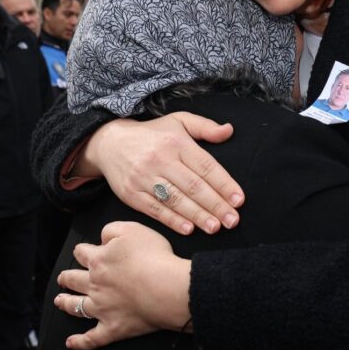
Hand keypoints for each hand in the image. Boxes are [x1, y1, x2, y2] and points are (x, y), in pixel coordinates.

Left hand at [54, 221, 191, 349]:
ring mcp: (102, 308)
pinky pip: (92, 339)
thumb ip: (111, 230)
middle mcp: (95, 284)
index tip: (82, 251)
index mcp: (99, 260)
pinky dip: (80, 342)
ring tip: (59, 301)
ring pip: (76, 307)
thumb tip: (102, 238)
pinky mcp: (113, 328)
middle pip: (73, 280)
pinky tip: (70, 343)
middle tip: (63, 278)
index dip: (82, 251)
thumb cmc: (153, 257)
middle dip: (66, 278)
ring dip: (65, 303)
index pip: (82, 252)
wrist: (167, 288)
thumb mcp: (132, 229)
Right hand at [83, 113, 242, 235]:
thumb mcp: (178, 121)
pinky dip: (172, 220)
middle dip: (215, 205)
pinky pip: (155, 210)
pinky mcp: (131, 193)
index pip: (206, 166)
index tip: (239, 200)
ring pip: (176, 200)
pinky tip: (188, 228)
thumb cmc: (152, 134)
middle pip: (193, 186)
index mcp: (176, 142)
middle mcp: (160, 159)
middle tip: (233, 220)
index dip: (224, 184)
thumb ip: (205, 126)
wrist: (109, 143)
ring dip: (197, 216)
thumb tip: (229, 130)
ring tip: (215, 227)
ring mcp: (144, 178)